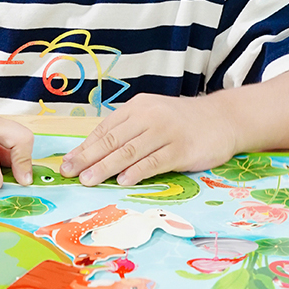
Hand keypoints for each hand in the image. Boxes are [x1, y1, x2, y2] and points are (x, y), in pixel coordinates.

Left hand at [58, 93, 236, 185]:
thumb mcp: (152, 116)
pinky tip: (123, 180)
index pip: (105, 129)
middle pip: (113, 140)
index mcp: (137, 107)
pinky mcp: (181, 149)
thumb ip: (128, 130)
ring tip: (88, 179)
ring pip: (129, 151)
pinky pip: (154, 161)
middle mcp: (149, 116)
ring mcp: (166, 132)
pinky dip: (137, 171)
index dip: (84, 147)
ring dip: (106, 167)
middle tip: (69, 172)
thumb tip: (94, 152)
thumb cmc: (181, 122)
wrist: (222, 118)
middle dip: (88, 158)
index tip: (67, 162)